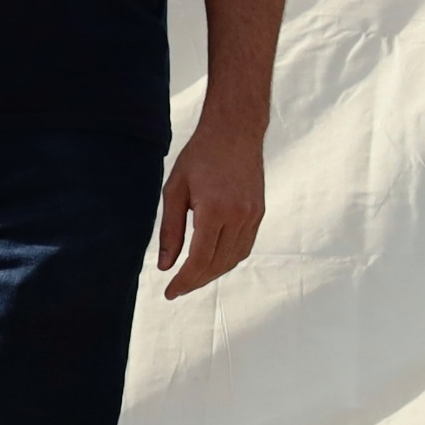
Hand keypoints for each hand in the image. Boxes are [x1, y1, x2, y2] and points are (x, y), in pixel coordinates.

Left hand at [155, 115, 266, 298]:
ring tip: (192, 278)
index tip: (169, 293)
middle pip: (217, 264)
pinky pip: (244, 247)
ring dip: (212, 273)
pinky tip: (211, 261)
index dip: (184, 281)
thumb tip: (166, 266)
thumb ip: (170, 230)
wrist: (235, 131)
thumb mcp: (175, 190)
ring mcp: (253, 215)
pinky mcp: (259, 213)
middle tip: (177, 289)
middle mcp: (239, 216)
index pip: (199, 259)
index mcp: (215, 210)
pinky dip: (227, 260)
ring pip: (233, 259)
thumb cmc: (200, 156)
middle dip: (196, 281)